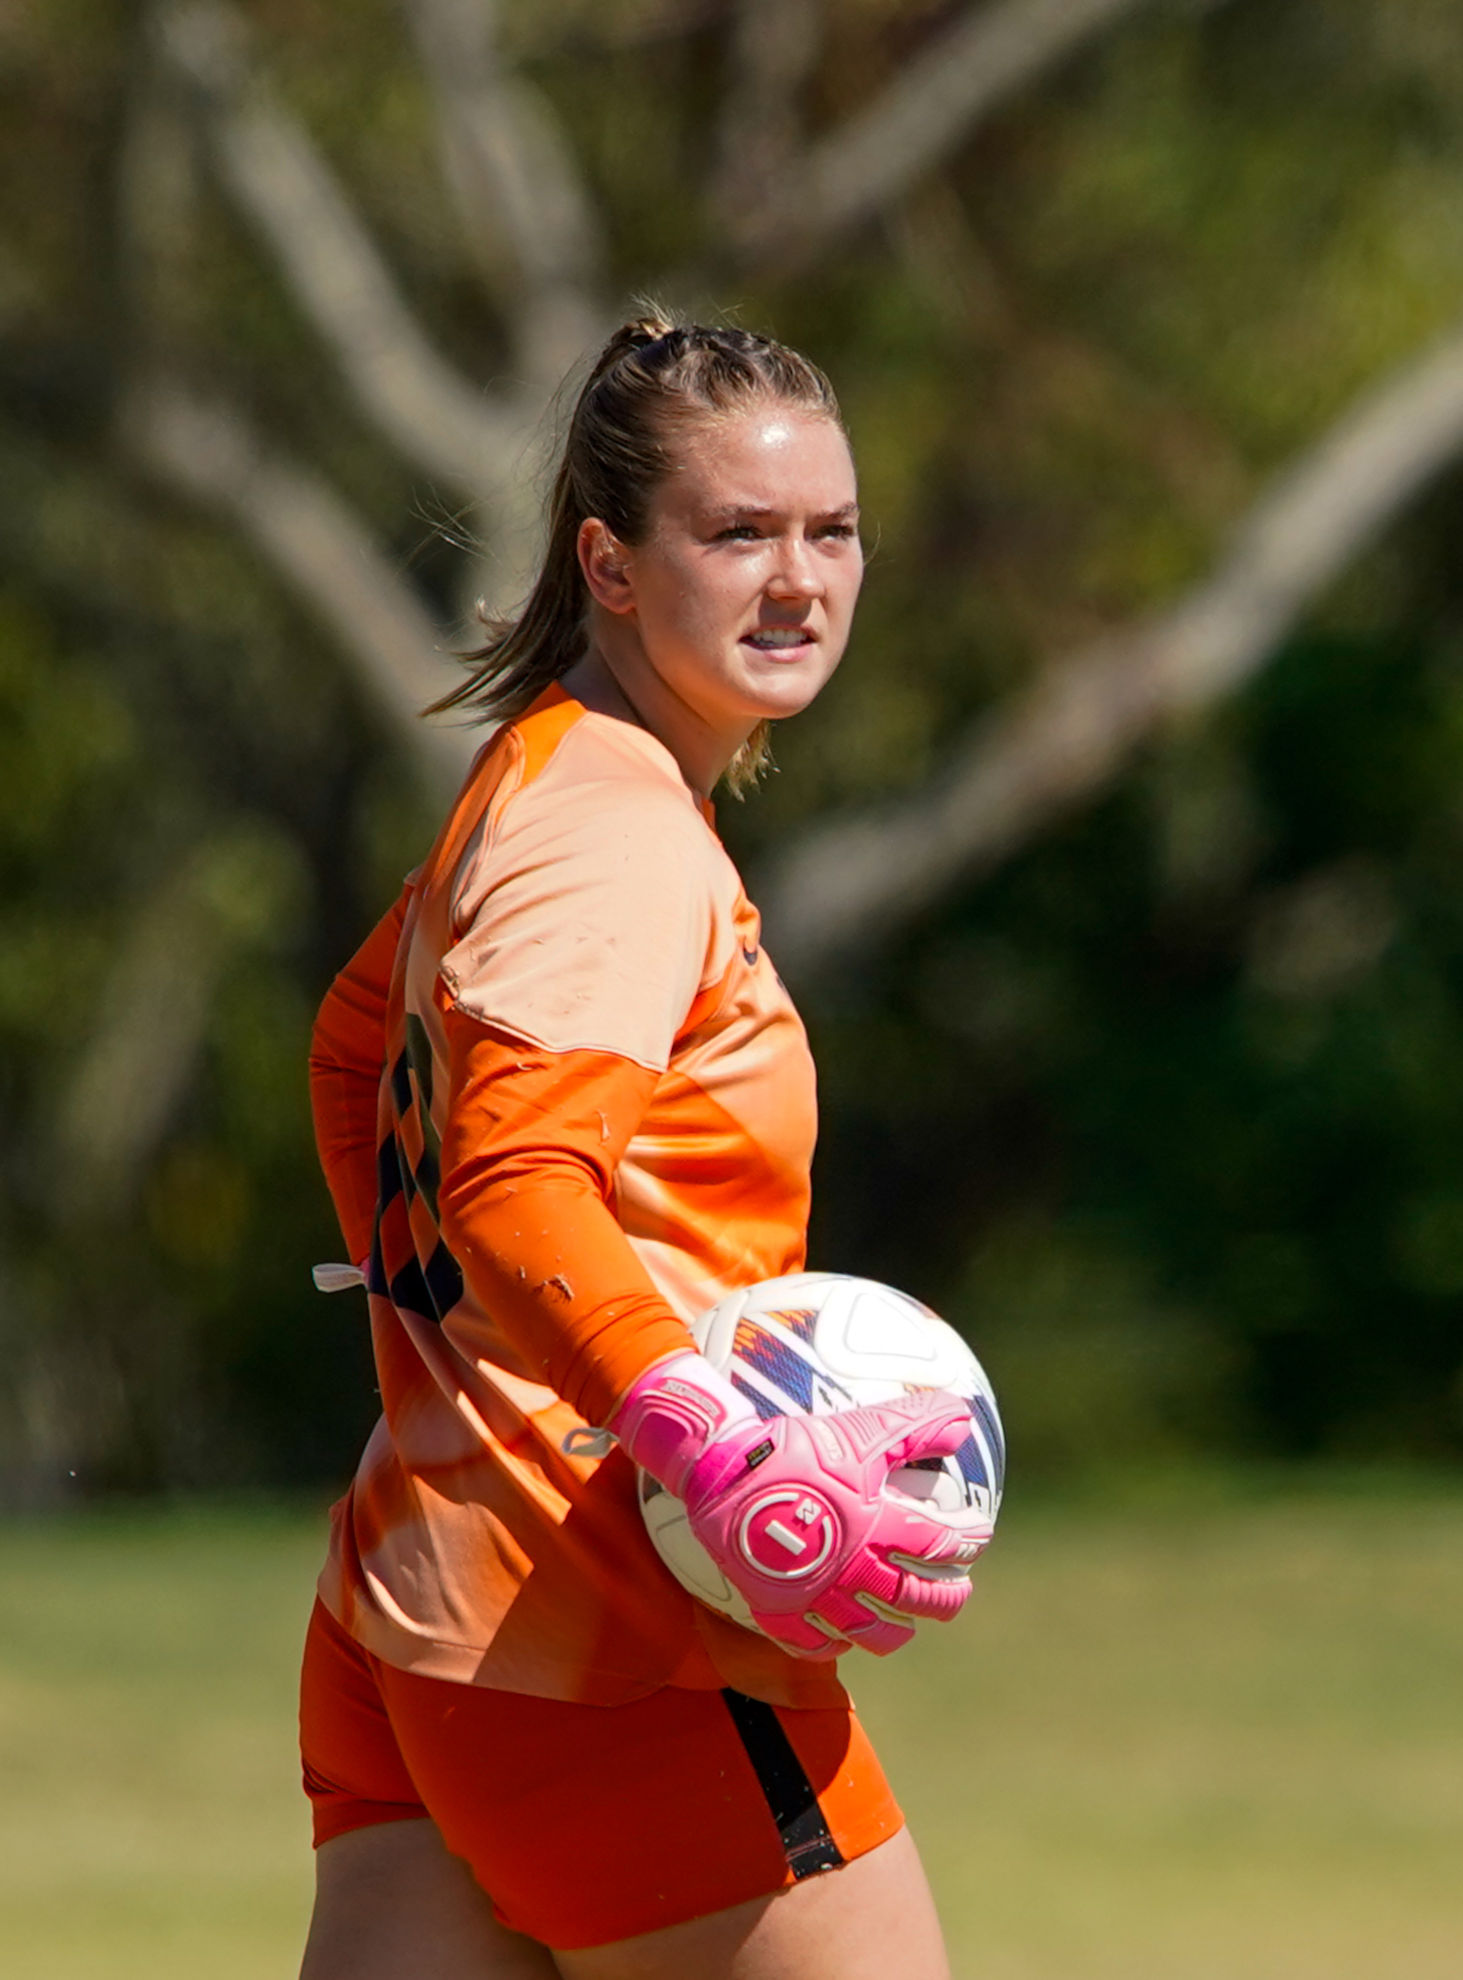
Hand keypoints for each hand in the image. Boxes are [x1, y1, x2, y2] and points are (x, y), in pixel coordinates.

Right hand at [613, 1355, 989, 1657]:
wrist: (723, 1472)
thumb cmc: (793, 1449)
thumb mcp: (858, 1430)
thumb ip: (912, 1425)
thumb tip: (964, 1417)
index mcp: (875, 1528)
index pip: (936, 1546)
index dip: (964, 1545)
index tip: (976, 1541)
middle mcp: (851, 1570)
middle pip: (911, 1599)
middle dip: (943, 1599)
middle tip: (957, 1594)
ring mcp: (814, 1597)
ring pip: (867, 1632)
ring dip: (893, 1631)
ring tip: (904, 1625)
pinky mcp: (777, 1610)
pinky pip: (812, 1644)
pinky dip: (833, 1645)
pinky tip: (840, 1638)